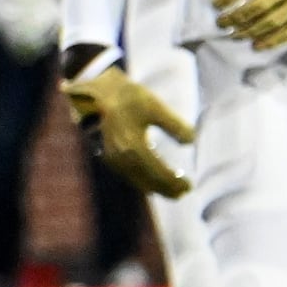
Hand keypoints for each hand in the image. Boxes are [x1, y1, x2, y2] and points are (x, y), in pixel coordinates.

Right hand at [63, 59, 196, 199]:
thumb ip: (175, 126)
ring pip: (137, 181)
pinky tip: (151, 177)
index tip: (189, 186)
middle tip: (183, 192)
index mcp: (135, 148)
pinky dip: (142, 180)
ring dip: (155, 187)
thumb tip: (191, 142)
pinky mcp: (108, 157)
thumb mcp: (155, 107)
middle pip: (148, 182)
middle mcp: (123, 159)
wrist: (96, 94)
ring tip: (171, 189)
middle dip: (166, 189)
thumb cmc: (127, 98)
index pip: (159, 173)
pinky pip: (128, 175)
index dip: (175, 182)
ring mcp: (113, 159)